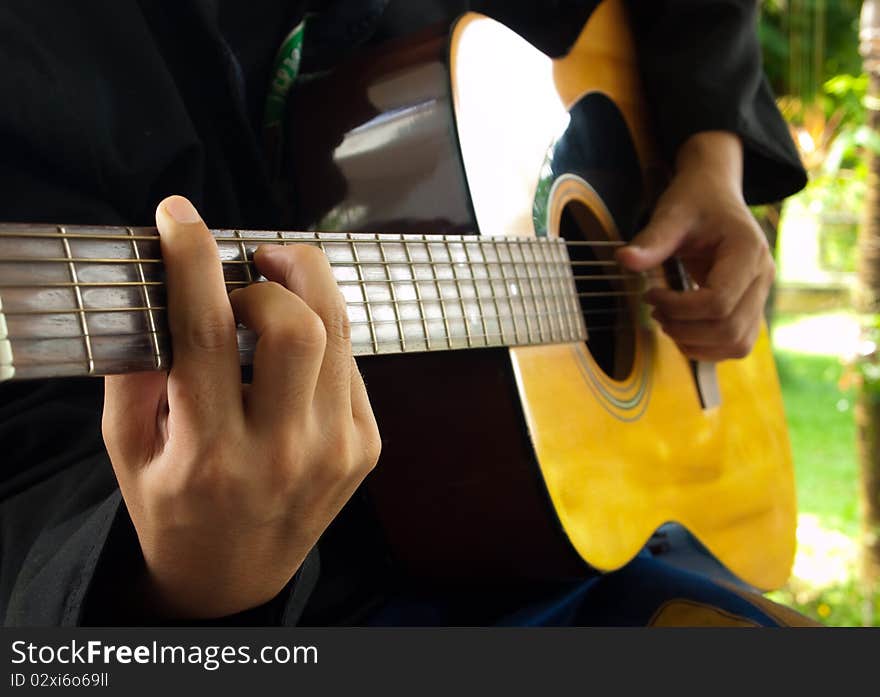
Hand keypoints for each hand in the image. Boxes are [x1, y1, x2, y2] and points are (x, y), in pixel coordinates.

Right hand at [102, 196, 380, 618]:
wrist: (234, 577)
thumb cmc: (173, 509)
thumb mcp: (128, 452)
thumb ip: (135, 375)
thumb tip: (164, 292)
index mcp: (208, 454)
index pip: (206, 331)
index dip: (193, 259)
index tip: (178, 216)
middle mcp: (281, 452)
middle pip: (298, 324)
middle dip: (273, 271)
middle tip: (249, 265)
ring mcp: (335, 450)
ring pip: (339, 332)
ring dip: (307, 286)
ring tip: (274, 283)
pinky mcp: (365, 447)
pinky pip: (351, 363)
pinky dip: (323, 336)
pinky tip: (296, 348)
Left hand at [615, 132, 774, 360]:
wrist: (714, 195)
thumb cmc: (694, 202)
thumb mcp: (671, 214)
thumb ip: (652, 240)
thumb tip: (623, 260)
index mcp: (748, 252)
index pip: (719, 303)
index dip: (679, 308)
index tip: (650, 295)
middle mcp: (763, 277)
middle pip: (729, 329)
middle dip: (684, 329)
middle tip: (655, 310)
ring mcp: (761, 295)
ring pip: (736, 344)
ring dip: (695, 343)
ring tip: (667, 320)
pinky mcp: (750, 308)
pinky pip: (735, 344)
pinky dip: (706, 346)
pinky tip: (681, 328)